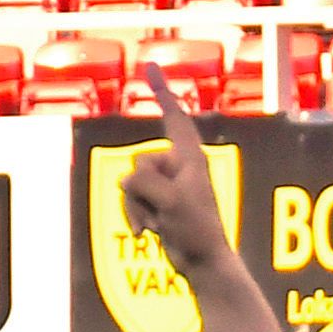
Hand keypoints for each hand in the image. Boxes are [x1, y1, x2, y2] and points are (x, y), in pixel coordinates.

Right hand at [120, 71, 236, 277]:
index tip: (151, 66)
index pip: (174, 118)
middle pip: (137, 162)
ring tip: (159, 226)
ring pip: (129, 183)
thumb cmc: (196, 231)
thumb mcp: (170, 200)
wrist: (203, 265)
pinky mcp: (158, 202)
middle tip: (165, 212)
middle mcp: (179, 167)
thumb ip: (144, 180)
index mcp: (190, 159)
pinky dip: (134, 216)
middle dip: (141, 190)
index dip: (162, 92)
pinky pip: (130, 200)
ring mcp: (167, 185)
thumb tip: (130, 180)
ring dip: (137, 208)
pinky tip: (149, 234)